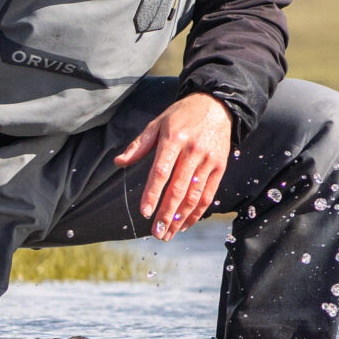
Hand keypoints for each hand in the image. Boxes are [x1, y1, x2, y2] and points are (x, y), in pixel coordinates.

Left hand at [116, 92, 232, 238]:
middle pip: (179, 188)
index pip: (161, 171)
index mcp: (174, 139)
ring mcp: (208, 160)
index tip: (145, 213)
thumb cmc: (182, 115)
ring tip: (169, 233)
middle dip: (167, 213)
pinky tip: (186, 223)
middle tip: (157, 232)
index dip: (152, 194)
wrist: (217, 105)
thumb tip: (119, 162)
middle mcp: (193, 151)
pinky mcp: (220, 166)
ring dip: (181, 217)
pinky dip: (198, 212)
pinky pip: (208, 194)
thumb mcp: (158, 123)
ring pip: (194, 195)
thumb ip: (139, 145)